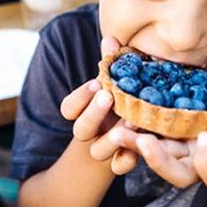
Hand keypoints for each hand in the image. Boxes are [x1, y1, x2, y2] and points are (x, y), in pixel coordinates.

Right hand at [61, 36, 141, 174]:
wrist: (130, 138)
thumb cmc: (123, 102)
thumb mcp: (117, 83)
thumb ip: (112, 63)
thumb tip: (111, 38)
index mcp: (84, 112)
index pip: (68, 108)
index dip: (79, 97)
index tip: (96, 83)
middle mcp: (91, 132)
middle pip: (80, 129)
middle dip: (93, 113)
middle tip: (108, 97)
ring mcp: (104, 149)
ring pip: (98, 151)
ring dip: (112, 138)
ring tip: (131, 123)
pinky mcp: (121, 162)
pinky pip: (119, 167)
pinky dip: (127, 160)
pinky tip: (138, 151)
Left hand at [111, 104, 206, 188]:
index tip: (205, 138)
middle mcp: (200, 162)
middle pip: (176, 174)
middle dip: (158, 161)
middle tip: (143, 141)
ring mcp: (182, 150)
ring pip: (154, 154)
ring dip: (134, 142)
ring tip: (117, 125)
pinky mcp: (168, 134)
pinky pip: (146, 132)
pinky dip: (132, 120)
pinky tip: (118, 98)